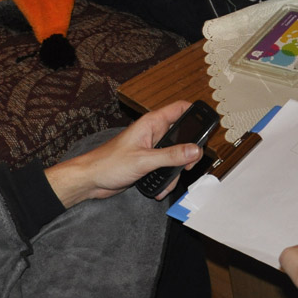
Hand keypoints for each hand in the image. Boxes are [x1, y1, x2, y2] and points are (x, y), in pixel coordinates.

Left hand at [43, 101, 201, 206]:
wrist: (90, 180)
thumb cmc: (108, 163)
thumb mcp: (144, 160)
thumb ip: (171, 155)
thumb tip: (194, 150)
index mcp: (152, 123)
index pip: (180, 108)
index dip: (195, 113)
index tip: (207, 126)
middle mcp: (154, 133)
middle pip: (182, 136)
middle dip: (188, 153)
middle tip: (188, 164)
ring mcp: (151, 148)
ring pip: (176, 156)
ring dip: (175, 171)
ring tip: (168, 181)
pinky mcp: (148, 162)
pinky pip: (166, 168)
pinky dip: (166, 179)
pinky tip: (158, 188)